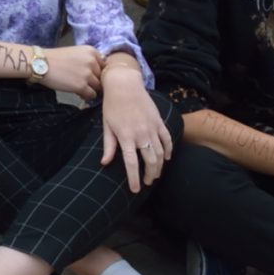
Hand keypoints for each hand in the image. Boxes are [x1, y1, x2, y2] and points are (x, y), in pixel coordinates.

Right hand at [42, 44, 103, 99]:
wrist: (41, 63)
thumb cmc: (55, 58)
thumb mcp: (76, 52)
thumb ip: (89, 60)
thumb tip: (99, 75)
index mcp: (92, 51)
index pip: (105, 66)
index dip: (98, 72)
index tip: (91, 75)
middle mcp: (92, 62)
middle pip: (103, 77)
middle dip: (95, 81)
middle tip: (85, 83)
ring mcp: (87, 74)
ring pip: (98, 87)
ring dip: (91, 89)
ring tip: (81, 88)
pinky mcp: (81, 86)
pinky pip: (92, 95)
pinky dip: (86, 96)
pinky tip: (78, 93)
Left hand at [96, 65, 170, 192]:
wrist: (124, 84)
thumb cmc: (112, 105)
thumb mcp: (106, 125)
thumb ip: (108, 146)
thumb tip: (105, 163)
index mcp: (126, 136)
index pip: (132, 164)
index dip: (134, 179)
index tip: (135, 190)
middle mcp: (141, 134)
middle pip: (151, 161)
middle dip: (150, 176)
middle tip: (147, 182)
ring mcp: (152, 128)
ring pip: (161, 153)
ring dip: (160, 166)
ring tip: (155, 174)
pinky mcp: (159, 121)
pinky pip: (168, 139)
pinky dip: (169, 150)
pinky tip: (166, 158)